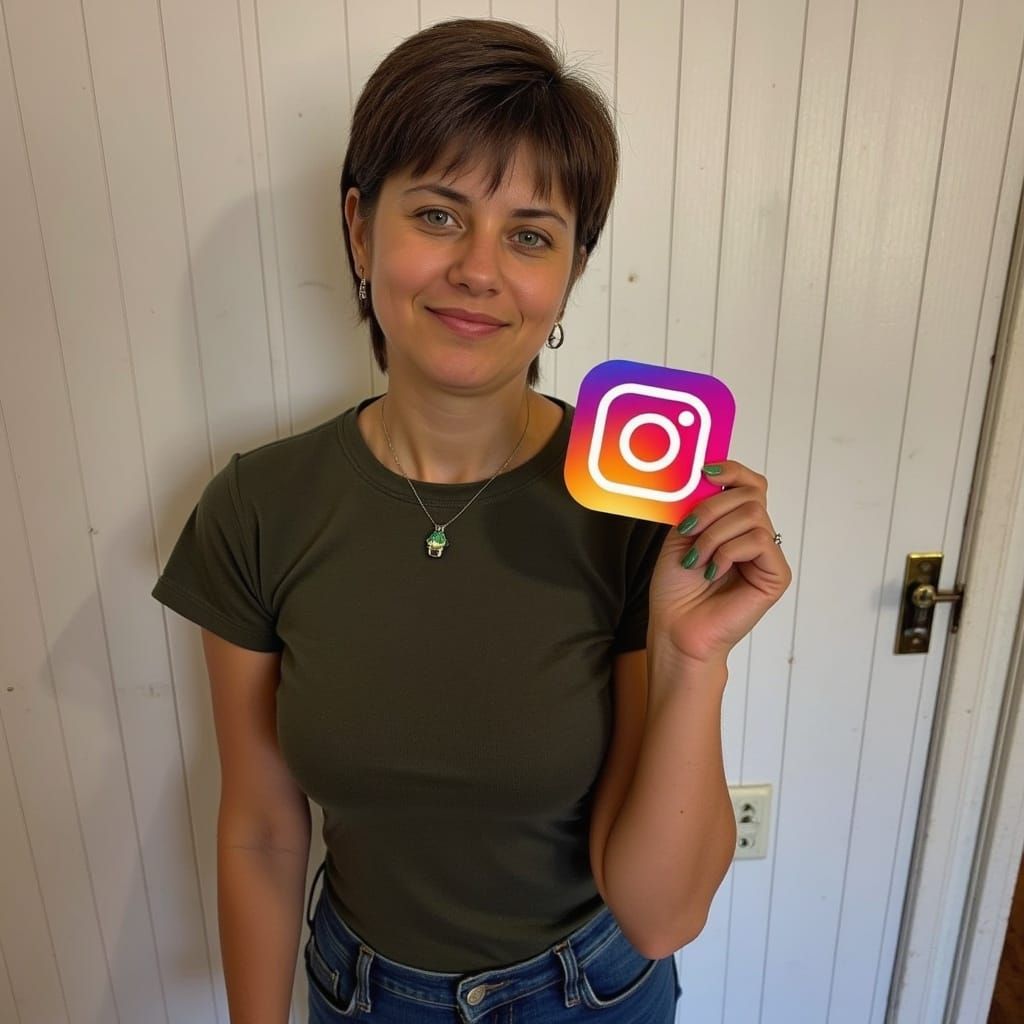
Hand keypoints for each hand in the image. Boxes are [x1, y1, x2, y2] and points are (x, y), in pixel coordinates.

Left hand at [647, 461, 791, 666]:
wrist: (676, 628)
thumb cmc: (676, 589)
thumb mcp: (681, 534)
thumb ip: (699, 504)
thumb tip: (709, 472)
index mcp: (734, 524)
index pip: (750, 484)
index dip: (732, 470)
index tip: (705, 471)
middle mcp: (756, 536)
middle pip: (750, 495)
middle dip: (711, 508)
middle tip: (688, 532)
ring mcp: (768, 556)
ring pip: (753, 515)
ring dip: (714, 534)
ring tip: (697, 560)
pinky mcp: (776, 575)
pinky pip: (759, 541)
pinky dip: (728, 552)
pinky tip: (711, 571)